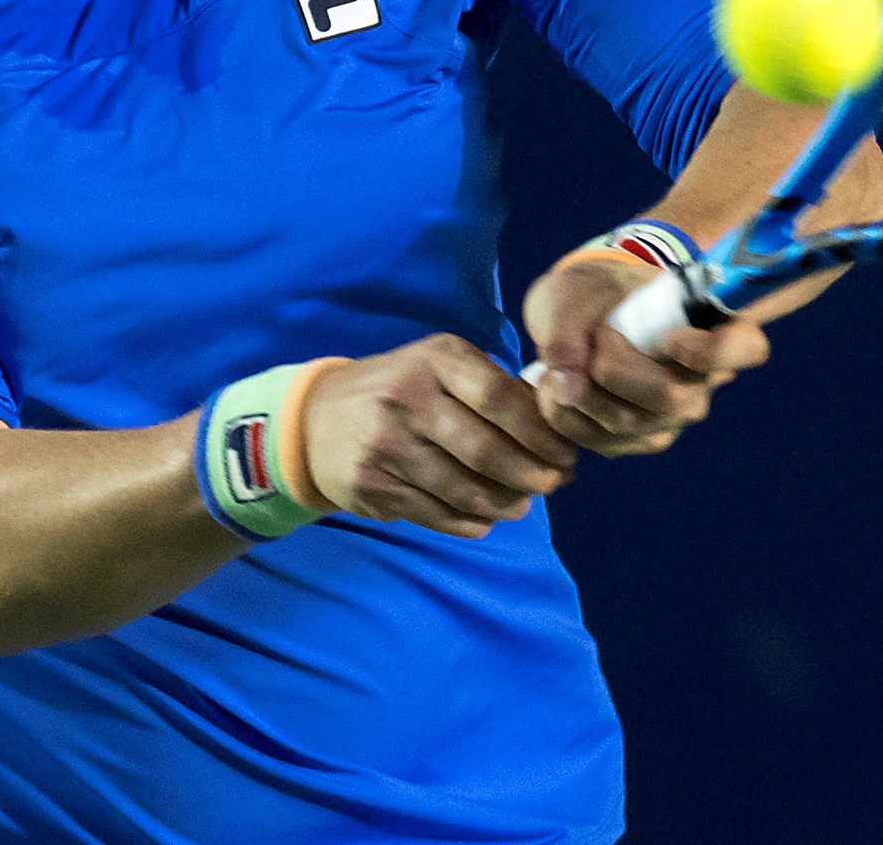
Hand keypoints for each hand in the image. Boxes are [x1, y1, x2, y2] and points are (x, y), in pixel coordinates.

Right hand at [298, 334, 575, 538]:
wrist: (317, 420)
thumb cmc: (400, 389)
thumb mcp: (438, 366)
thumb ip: (491, 387)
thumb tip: (555, 426)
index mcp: (435, 360)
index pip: (501, 398)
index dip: (541, 432)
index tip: (566, 452)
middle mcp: (408, 398)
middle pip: (485, 449)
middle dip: (531, 474)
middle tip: (554, 484)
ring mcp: (386, 445)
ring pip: (462, 488)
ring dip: (504, 502)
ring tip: (522, 504)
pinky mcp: (371, 485)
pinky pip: (434, 512)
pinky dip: (468, 521)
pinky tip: (485, 518)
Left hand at [522, 257, 772, 456]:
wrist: (582, 313)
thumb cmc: (595, 291)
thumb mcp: (577, 291)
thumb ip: (569, 329)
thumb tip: (565, 382)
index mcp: (712, 327)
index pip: (746, 348)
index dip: (714, 352)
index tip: (671, 338)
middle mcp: (702, 380)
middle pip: (672, 399)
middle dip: (616, 374)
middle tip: (590, 342)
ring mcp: (672, 416)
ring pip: (631, 425)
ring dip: (580, 398)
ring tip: (552, 366)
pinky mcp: (639, 439)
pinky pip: (604, 443)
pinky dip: (566, 419)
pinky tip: (550, 391)